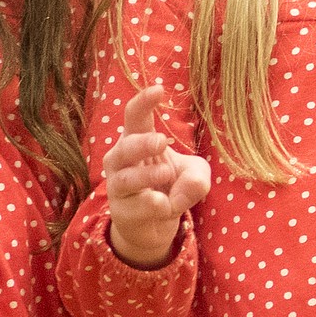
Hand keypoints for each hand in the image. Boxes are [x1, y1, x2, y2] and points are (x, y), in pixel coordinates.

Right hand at [104, 85, 210, 268]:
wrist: (154, 227)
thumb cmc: (171, 187)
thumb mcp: (195, 176)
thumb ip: (198, 177)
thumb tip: (191, 186)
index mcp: (137, 139)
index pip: (135, 115)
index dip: (143, 101)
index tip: (159, 89)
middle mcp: (121, 160)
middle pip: (125, 146)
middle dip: (141, 143)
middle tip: (161, 141)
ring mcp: (118, 187)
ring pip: (126, 178)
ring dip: (147, 175)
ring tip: (166, 173)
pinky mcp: (122, 213)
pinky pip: (134, 207)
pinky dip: (151, 205)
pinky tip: (163, 204)